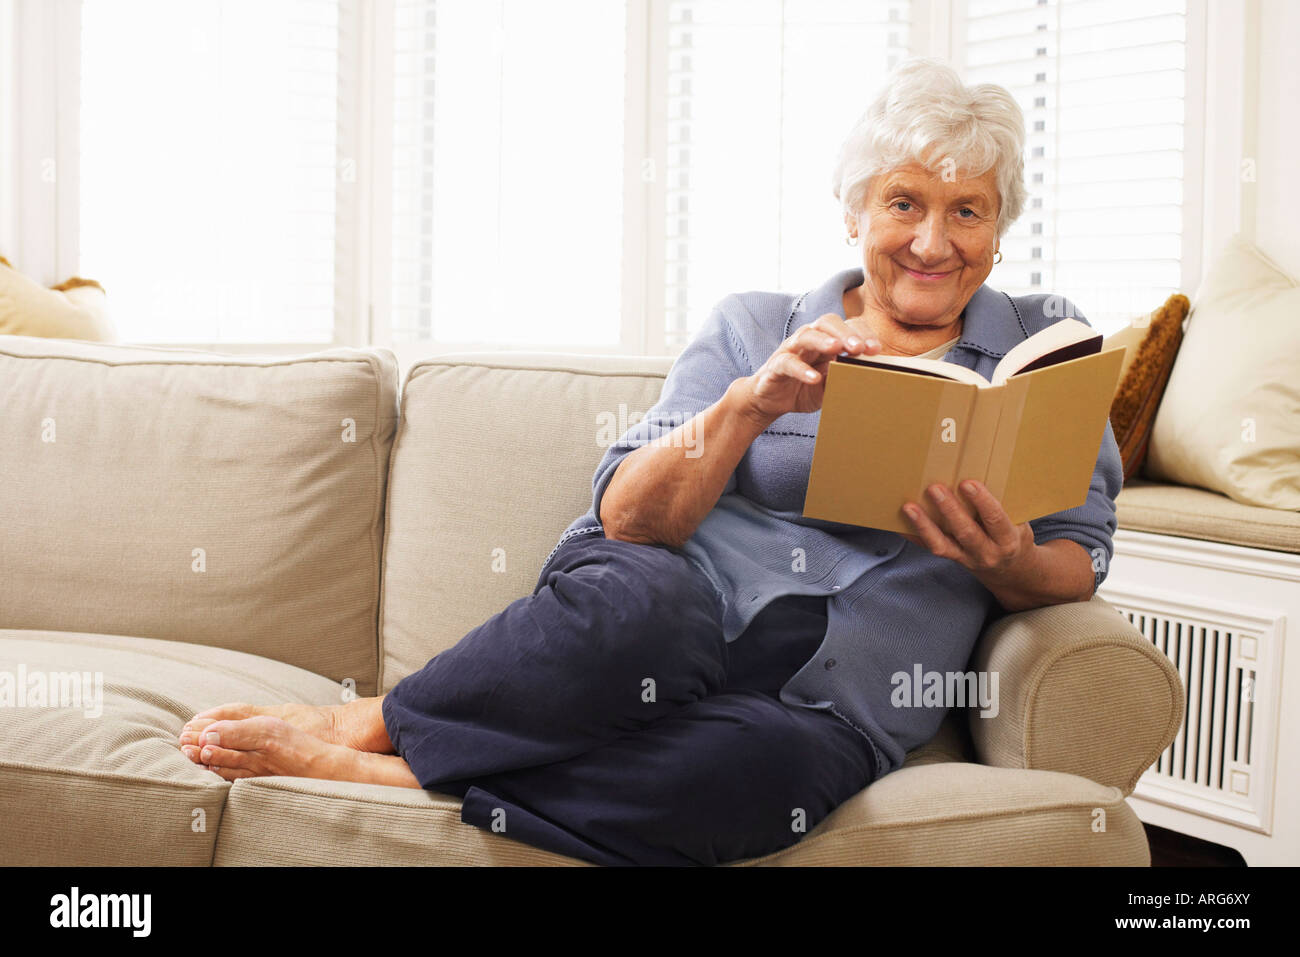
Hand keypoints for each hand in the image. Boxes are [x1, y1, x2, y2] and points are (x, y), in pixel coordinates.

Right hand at [738, 313, 879, 422]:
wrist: (770, 400)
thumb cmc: (803, 388)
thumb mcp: (830, 385)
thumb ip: (845, 376)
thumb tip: (869, 375)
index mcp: (827, 340)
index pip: (847, 327)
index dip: (863, 334)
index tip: (876, 350)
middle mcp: (809, 339)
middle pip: (828, 322)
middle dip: (846, 332)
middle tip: (861, 347)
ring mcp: (791, 350)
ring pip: (807, 335)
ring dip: (823, 341)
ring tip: (838, 349)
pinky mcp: (775, 365)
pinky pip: (788, 362)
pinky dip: (801, 369)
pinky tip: (814, 378)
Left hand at [900, 479, 1035, 580]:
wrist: (1010, 571)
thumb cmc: (1014, 536)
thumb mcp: (1020, 523)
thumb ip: (1006, 505)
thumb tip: (983, 472)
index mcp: (1007, 540)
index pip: (995, 519)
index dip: (982, 501)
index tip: (968, 483)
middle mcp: (987, 552)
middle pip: (965, 532)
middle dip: (949, 510)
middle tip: (934, 488)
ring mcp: (966, 559)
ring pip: (941, 545)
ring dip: (924, 525)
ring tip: (909, 507)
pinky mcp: (951, 559)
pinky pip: (929, 548)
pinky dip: (914, 536)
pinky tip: (899, 524)